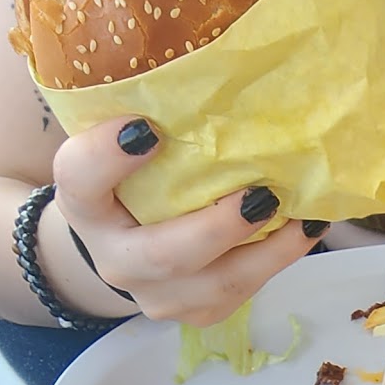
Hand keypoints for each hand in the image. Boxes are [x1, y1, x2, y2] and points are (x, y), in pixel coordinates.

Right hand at [52, 116, 316, 325]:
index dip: (107, 157)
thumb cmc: (128, 180)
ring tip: (305, 218)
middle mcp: (114, 257)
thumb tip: (220, 71)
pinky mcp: (195, 313)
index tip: (146, 127)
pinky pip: (240, 294)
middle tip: (261, 194)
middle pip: (163, 254)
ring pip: (215, 285)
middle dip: (218, 228)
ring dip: (268, 252)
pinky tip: (304, 230)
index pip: (79, 178)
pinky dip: (277, 261)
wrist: (120, 246)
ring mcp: (156, 295)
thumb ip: (144, 120)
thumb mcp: (118, 148)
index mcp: (82, 203)